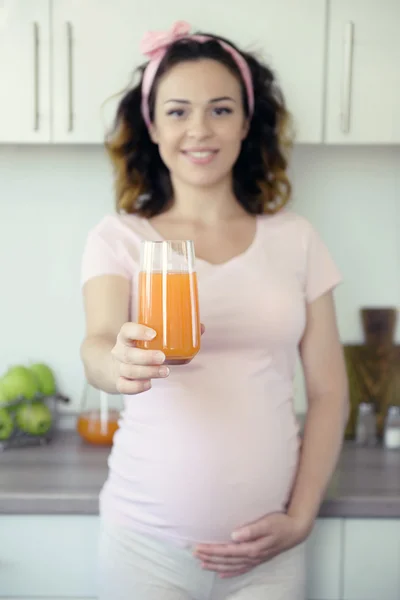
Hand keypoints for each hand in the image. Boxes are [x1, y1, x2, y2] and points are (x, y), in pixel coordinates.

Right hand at [111, 322, 205, 394]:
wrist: (117, 365)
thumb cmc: (141, 348)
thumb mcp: (150, 339)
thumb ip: (174, 333)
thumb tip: (201, 328)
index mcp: (126, 336)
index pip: (127, 330)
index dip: (138, 331)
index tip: (154, 334)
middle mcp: (119, 351)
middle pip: (128, 354)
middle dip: (146, 357)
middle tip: (162, 357)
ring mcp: (118, 367)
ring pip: (129, 370)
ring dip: (148, 372)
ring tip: (165, 371)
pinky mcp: (119, 382)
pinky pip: (124, 386)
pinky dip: (137, 386)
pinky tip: (149, 384)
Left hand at [193, 512, 308, 577]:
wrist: (296, 530)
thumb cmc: (281, 523)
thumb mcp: (267, 523)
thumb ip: (251, 530)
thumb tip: (234, 535)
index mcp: (252, 548)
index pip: (227, 551)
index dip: (212, 550)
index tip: (198, 547)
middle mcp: (252, 556)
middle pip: (226, 560)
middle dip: (210, 558)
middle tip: (194, 554)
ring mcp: (255, 559)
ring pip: (231, 565)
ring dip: (216, 565)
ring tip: (202, 564)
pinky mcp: (258, 559)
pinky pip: (241, 569)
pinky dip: (230, 572)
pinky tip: (221, 574)